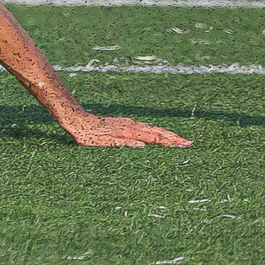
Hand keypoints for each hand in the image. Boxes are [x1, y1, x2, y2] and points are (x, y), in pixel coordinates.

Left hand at [60, 111, 191, 148]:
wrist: (75, 119)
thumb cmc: (86, 134)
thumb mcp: (102, 143)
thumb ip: (122, 144)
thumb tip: (142, 145)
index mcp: (127, 131)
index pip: (153, 137)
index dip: (169, 141)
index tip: (184, 145)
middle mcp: (130, 125)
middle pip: (156, 131)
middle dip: (173, 137)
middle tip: (189, 143)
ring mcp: (127, 123)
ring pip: (151, 128)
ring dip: (165, 134)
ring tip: (178, 140)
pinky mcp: (123, 124)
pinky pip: (144, 128)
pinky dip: (155, 132)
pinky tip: (157, 135)